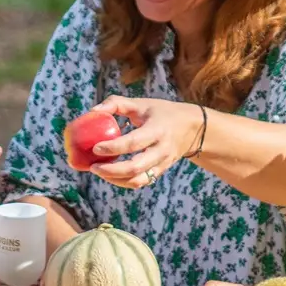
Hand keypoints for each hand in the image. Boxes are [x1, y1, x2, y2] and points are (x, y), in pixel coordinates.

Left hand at [86, 95, 204, 189]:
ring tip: (98, 171)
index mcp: (157, 130)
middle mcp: (161, 150)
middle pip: (135, 167)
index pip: (133, 142)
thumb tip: (93, 110)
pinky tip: (110, 175)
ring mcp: (162, 163)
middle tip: (93, 166)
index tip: (95, 147)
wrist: (191, 128)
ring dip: (115, 179)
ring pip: (138, 180)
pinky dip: (123, 182)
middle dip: (111, 170)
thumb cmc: (161, 113)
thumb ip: (116, 103)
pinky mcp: (160, 172)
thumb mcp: (141, 103)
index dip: (113, 147)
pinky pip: (141, 182)